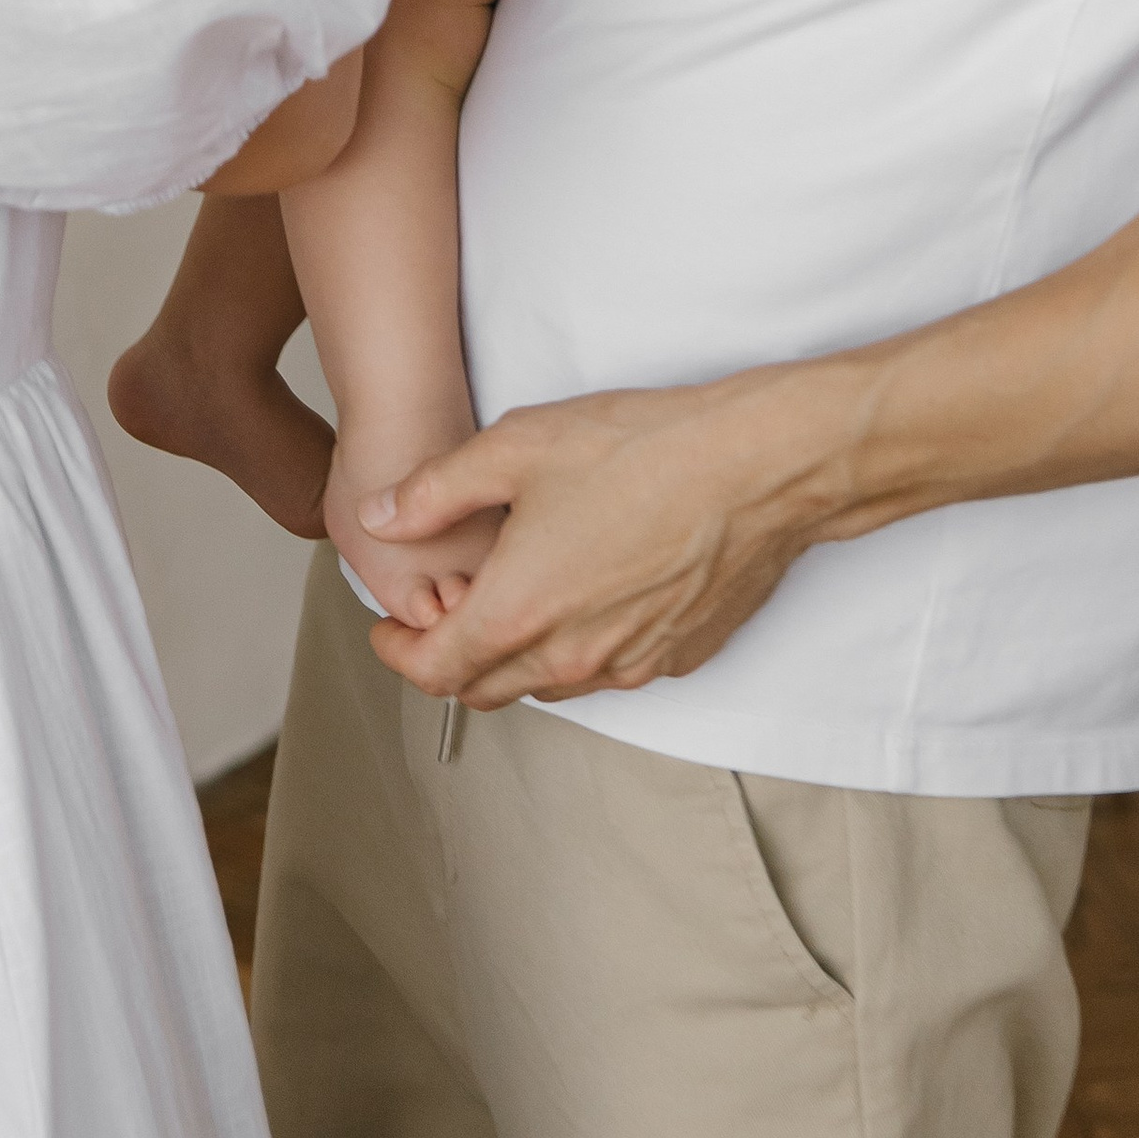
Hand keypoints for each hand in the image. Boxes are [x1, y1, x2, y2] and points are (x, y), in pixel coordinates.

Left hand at [357, 365, 843, 709]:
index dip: (397, 654)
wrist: (758, 467)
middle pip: (484, 690)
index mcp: (521, 612)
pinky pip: (607, 671)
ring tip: (510, 603)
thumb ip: (434, 491)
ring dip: (514, 659)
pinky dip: (577, 649)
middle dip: (449, 661)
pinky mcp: (675, 656)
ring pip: (546, 685)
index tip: (388, 631)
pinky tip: (584, 595)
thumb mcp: (516, 447)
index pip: (434, 671)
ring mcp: (628, 663)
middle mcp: (571, 656)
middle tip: (437, 620)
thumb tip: (381, 518)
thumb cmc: (646, 450)